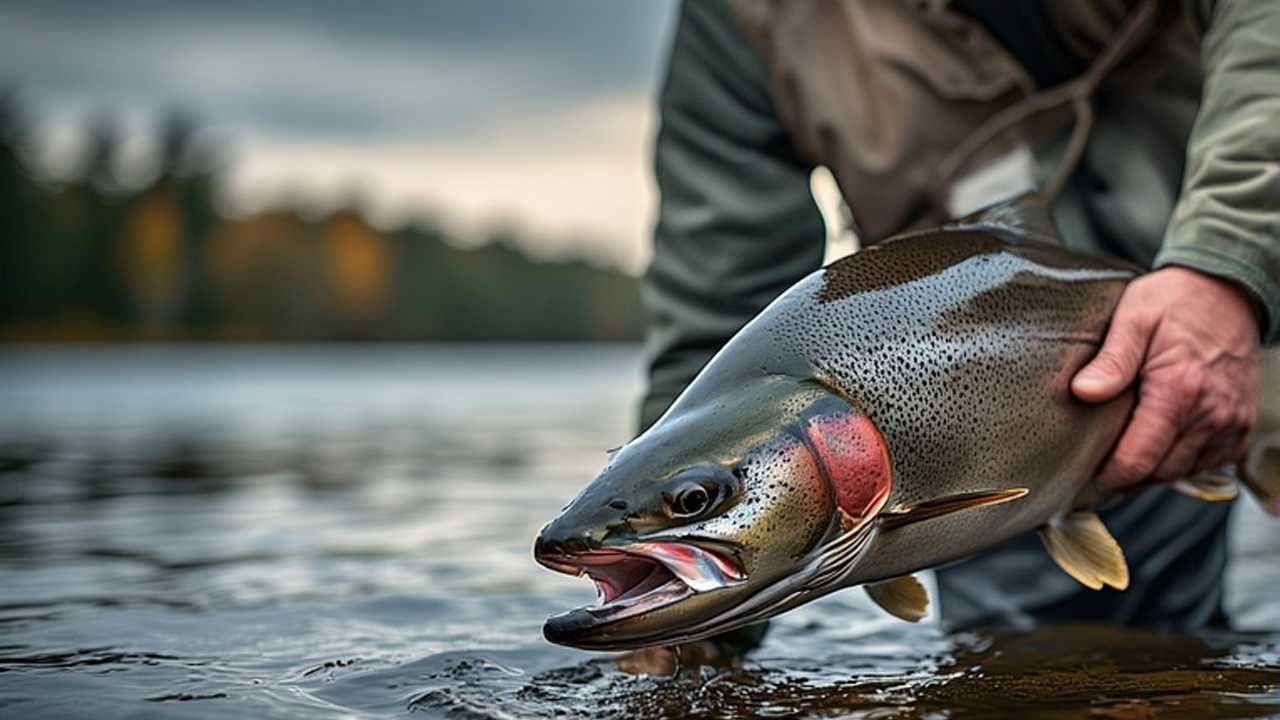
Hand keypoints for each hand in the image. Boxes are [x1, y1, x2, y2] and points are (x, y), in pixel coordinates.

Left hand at [1071, 267, 1260, 489]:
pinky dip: (1181, 462)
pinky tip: (1159, 445)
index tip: (1086, 475)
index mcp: (1180, 390)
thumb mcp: (1134, 318)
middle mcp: (1212, 413)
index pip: (1140, 459)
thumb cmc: (1175, 301)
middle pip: (1160, 473)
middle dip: (1127, 476)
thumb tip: (1083, 392)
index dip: (1110, 475)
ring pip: (1183, 472)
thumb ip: (1111, 360)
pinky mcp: (1241, 425)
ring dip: (1153, 471)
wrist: (1227, 291)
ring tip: (1124, 455)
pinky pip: (1208, 462)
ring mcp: (1231, 422)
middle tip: (1096, 466)